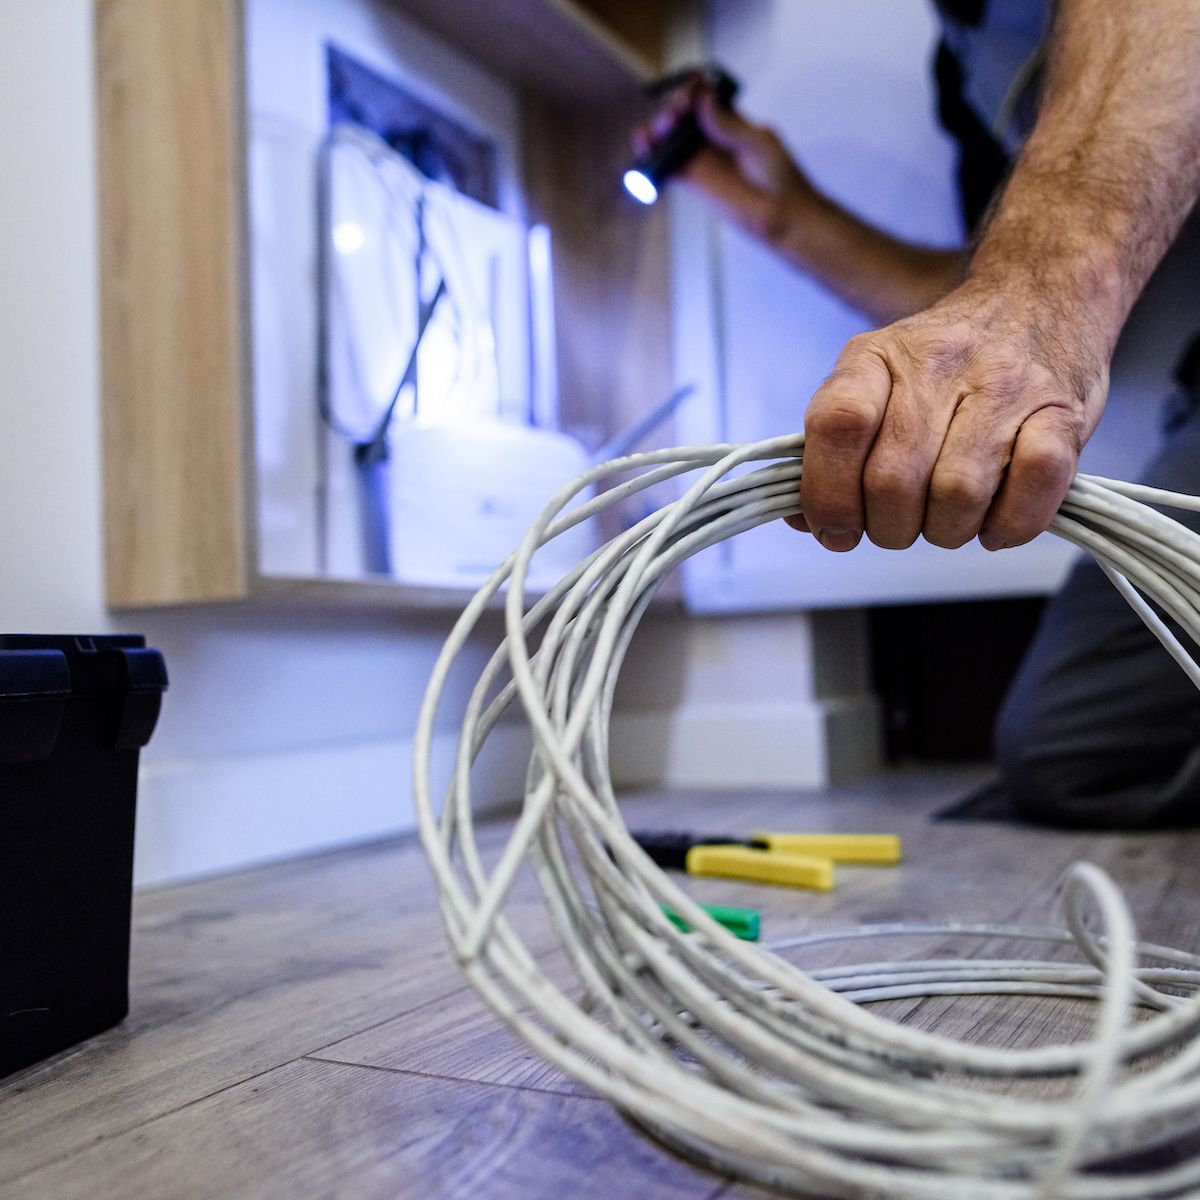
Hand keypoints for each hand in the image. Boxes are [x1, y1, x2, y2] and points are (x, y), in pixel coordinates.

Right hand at [632, 83, 819, 243]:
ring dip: (658, 129)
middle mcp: (711, 138)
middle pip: (681, 115)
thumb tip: (704, 99)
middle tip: (677, 113)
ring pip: (669, 138)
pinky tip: (644, 146)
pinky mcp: (692, 181)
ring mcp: (700, 159)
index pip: (703, 98)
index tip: (691, 89)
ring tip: (658, 130)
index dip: (692, 90)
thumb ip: (727, 124)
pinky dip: (651, 157)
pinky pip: (666, 166)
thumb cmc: (778, 176)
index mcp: (729, 120)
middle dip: (674, 108)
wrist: (781, 213)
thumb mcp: (756, 141)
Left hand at [791, 282, 1109, 551]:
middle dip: (889, 527)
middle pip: (894, 480)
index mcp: (876, 358)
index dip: (828, 494)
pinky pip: (1034, 484)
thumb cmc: (942, 365)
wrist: (1037, 298)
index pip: (837, 425)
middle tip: (900, 524)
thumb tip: (803, 519)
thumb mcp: (872, 383)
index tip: (836, 528)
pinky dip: (1010, 523)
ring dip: (947, 531)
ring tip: (947, 519)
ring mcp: (1005, 386)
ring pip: (958, 493)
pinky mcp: (1063, 412)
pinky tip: (995, 521)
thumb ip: (831, 449)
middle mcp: (938, 364)